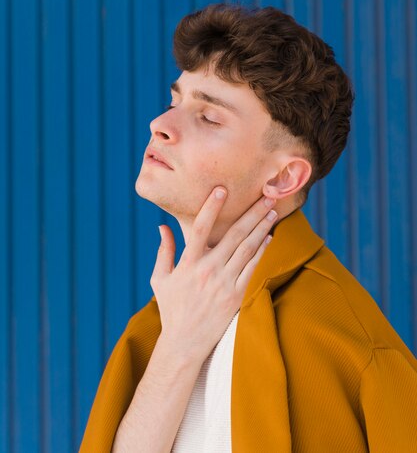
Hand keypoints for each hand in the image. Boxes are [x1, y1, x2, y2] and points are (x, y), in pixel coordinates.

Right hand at [149, 188, 277, 362]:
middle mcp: (208, 271)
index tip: (221, 190)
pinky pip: (252, 269)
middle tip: (266, 196)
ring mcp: (224, 284)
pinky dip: (262, 252)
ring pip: (247, 249)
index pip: (199, 228)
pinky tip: (269, 238)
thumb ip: (164, 251)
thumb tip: (162, 226)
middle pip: (234, 235)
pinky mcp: (236, 296)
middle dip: (251, 213)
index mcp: (188, 264)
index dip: (210, 208)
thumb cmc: (171, 309)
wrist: (185, 343)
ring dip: (262, 228)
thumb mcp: (160, 279)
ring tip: (272, 212)